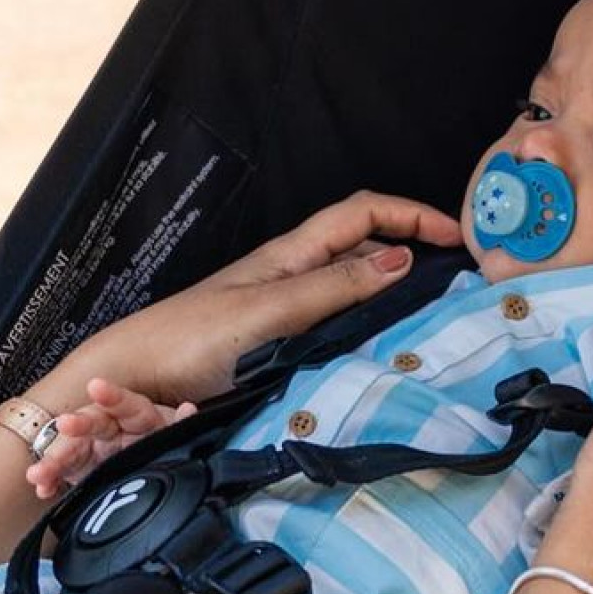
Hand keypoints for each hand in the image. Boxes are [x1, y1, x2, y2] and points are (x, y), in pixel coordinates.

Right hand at [26, 377, 194, 499]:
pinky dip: (52, 482)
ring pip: (70, 450)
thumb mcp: (177, 433)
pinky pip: (63, 474)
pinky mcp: (81, 469)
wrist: (157, 466)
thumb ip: (182, 424)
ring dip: (52, 460)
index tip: (97, 386)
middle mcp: (110, 428)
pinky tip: (42, 489)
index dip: (111, 395)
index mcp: (135, 415)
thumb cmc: (162, 440)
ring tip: (38, 473)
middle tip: (64, 426)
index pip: (125, 402)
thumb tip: (190, 410)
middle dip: (75, 426)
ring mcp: (92, 449)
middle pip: (90, 425)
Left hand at [67, 191, 463, 406]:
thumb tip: (401, 261)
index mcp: (290, 255)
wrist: (133, 380)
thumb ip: (332, 289)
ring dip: (395, 287)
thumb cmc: (190, 341)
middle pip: (365, 244)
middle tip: (458, 278)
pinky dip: (369, 322)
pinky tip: (382, 346)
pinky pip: (336, 319)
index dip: (413, 214)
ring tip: (433, 312)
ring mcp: (284, 306)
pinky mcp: (277, 341)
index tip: (459, 236)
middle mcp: (291, 274)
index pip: (364, 213)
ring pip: (353, 283)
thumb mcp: (268, 312)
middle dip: (414, 246)